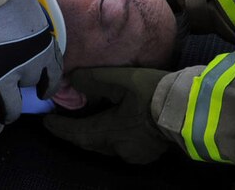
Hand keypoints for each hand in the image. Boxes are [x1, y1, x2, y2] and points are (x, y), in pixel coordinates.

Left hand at [44, 67, 168, 163]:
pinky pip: (119, 146)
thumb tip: (72, 81)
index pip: (78, 134)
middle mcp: (120, 149)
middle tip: (61, 120)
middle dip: (75, 131)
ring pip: (105, 145)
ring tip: (82, 119)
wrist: (189, 107)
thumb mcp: (121, 79)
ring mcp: (135, 155)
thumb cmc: (154, 91)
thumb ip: (94, 79)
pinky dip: (108, 135)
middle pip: (90, 142)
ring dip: (92, 133)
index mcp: (111, 133)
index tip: (45, 121)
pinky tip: (109, 123)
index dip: (60, 128)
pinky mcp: (147, 153)